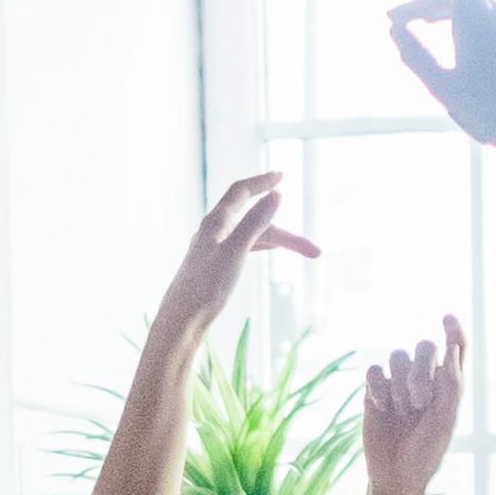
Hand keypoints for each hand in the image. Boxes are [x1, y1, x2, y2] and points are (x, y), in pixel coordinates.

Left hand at [152, 168, 315, 347]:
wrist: (183, 319)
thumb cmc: (207, 286)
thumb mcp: (236, 251)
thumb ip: (255, 222)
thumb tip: (277, 194)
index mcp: (216, 222)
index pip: (241, 191)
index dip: (262, 181)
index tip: (281, 175)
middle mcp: (214, 230)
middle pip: (255, 221)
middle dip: (286, 234)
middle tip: (313, 250)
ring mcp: (214, 247)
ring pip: (252, 236)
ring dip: (279, 242)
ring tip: (307, 254)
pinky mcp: (215, 264)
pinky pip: (244, 246)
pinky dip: (262, 245)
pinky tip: (269, 248)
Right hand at [363, 322, 465, 494]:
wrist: (395, 475)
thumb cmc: (426, 451)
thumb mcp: (444, 419)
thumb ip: (451, 383)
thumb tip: (452, 347)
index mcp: (448, 385)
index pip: (455, 348)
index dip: (453, 331)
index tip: (448, 318)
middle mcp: (424, 379)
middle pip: (424, 347)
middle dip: (422, 371)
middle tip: (420, 403)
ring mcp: (398, 383)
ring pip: (398, 356)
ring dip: (401, 385)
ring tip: (403, 411)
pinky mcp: (374, 390)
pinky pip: (375, 371)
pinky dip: (379, 389)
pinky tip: (382, 409)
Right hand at [388, 0, 495, 165]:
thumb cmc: (495, 116)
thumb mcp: (442, 89)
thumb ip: (414, 54)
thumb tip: (397, 30)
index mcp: (478, 16)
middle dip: (423, 5)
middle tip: (395, 23)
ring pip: (477, 9)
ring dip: (448, 18)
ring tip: (424, 37)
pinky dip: (474, 29)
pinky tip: (465, 54)